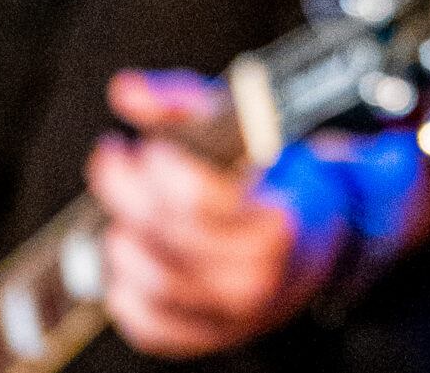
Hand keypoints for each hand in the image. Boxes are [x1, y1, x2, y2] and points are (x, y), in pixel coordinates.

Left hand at [88, 69, 344, 356]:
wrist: (314, 241)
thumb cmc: (277, 181)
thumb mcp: (243, 128)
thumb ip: (183, 103)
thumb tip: (128, 91)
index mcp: (277, 221)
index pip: (200, 200)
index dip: (163, 168)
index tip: (148, 146)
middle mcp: (257, 277)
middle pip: (167, 238)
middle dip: (127, 191)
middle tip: (116, 161)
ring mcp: (233, 316)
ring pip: (150, 283)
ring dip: (124, 238)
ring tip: (126, 210)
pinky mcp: (208, 338)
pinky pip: (148, 326)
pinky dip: (125, 291)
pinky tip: (132, 255)